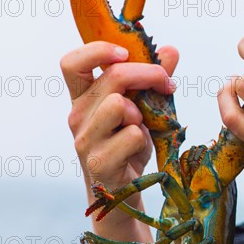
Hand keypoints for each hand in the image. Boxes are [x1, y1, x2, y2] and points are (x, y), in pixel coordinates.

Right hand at [60, 42, 178, 210]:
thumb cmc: (129, 147)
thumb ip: (151, 81)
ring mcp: (85, 140)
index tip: (125, 54)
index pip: (72, 63)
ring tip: (141, 127)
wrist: (122, 193)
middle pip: (113, 77)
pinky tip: (138, 150)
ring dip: (141, 114)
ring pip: (119, 105)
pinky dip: (144, 140)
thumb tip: (171, 50)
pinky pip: (132, 136)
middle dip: (149, 75)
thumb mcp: (141, 110)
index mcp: (82, 99)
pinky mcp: (98, 162)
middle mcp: (77, 116)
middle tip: (167, 86)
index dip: (98, 51)